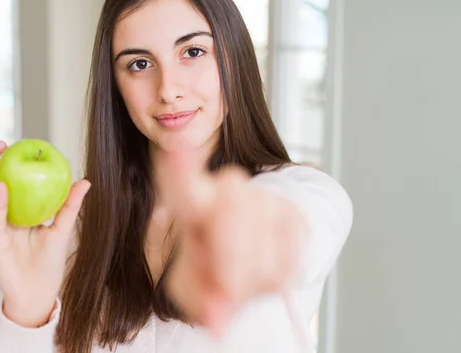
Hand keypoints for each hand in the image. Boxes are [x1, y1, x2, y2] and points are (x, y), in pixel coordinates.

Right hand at [0, 141, 90, 327]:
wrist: (38, 294)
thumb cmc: (49, 264)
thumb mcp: (62, 230)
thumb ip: (70, 206)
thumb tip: (85, 180)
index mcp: (20, 214)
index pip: (14, 185)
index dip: (13, 167)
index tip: (20, 147)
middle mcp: (6, 219)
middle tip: (1, 144)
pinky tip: (2, 185)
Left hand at [160, 149, 300, 334]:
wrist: (251, 259)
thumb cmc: (213, 267)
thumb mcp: (193, 286)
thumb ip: (198, 300)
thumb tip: (217, 320)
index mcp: (194, 203)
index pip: (184, 184)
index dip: (180, 169)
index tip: (175, 150)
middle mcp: (228, 190)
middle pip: (233, 209)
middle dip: (231, 259)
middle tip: (225, 288)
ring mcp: (265, 196)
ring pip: (266, 235)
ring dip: (254, 274)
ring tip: (241, 280)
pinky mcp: (295, 213)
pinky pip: (292, 252)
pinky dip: (278, 276)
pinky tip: (263, 273)